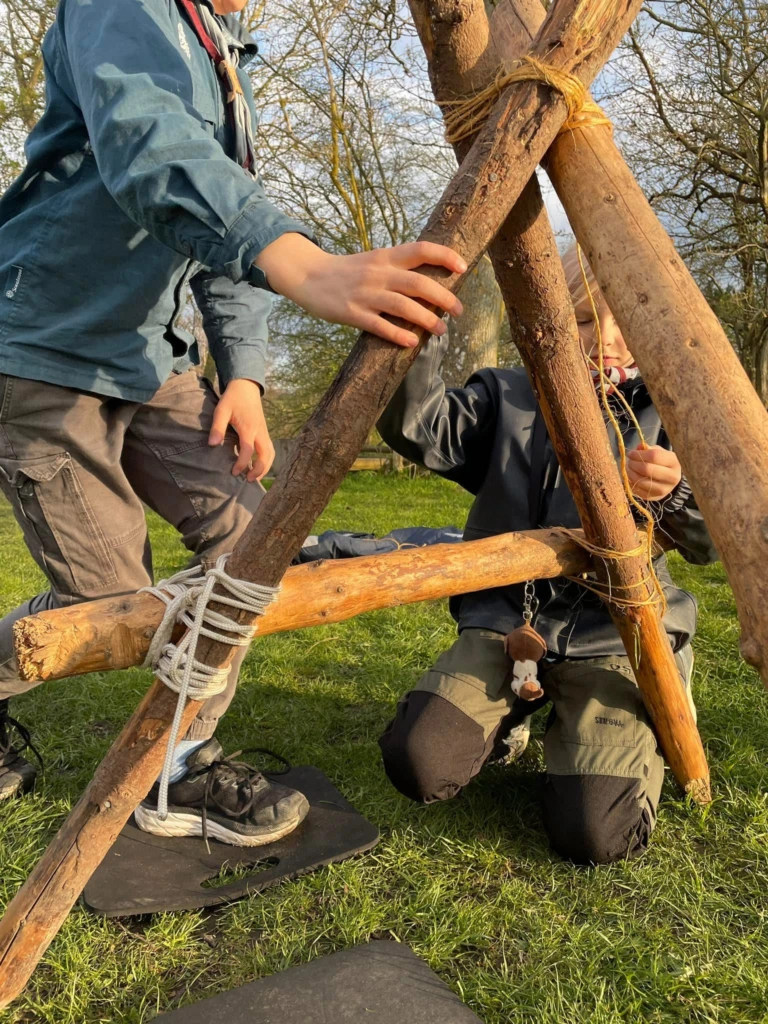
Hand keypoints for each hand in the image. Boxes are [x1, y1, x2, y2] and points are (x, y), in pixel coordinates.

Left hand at [208, 379, 273, 481]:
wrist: (246, 387)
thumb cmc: (232, 399)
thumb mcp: (221, 410)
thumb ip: (217, 428)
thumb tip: (212, 445)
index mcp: (249, 427)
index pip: (249, 450)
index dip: (242, 463)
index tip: (234, 472)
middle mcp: (260, 431)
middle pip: (265, 455)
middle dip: (259, 470)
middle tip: (249, 480)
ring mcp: (264, 432)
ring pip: (271, 454)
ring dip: (265, 467)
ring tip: (255, 477)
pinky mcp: (265, 432)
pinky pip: (270, 449)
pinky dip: (267, 460)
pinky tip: (260, 466)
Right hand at [255, 234, 466, 347]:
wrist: (308, 276)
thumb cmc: (346, 271)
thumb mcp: (373, 261)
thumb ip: (397, 268)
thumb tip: (430, 282)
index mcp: (385, 257)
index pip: (421, 250)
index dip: (444, 256)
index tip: (463, 267)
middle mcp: (378, 274)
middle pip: (418, 283)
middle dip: (444, 297)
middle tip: (459, 310)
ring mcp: (365, 295)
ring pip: (403, 306)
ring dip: (426, 319)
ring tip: (441, 330)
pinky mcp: (352, 314)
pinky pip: (380, 326)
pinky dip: (398, 334)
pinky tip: (412, 341)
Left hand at [627, 445, 681, 501]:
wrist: (670, 479)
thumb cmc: (663, 462)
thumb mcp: (659, 452)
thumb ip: (648, 449)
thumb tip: (638, 448)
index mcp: (674, 462)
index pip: (654, 456)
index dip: (638, 454)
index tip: (631, 453)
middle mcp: (672, 477)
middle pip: (647, 469)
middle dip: (633, 464)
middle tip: (629, 461)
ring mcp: (664, 490)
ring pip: (641, 481)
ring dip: (630, 473)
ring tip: (628, 468)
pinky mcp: (655, 498)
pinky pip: (638, 490)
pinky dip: (631, 483)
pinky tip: (631, 477)